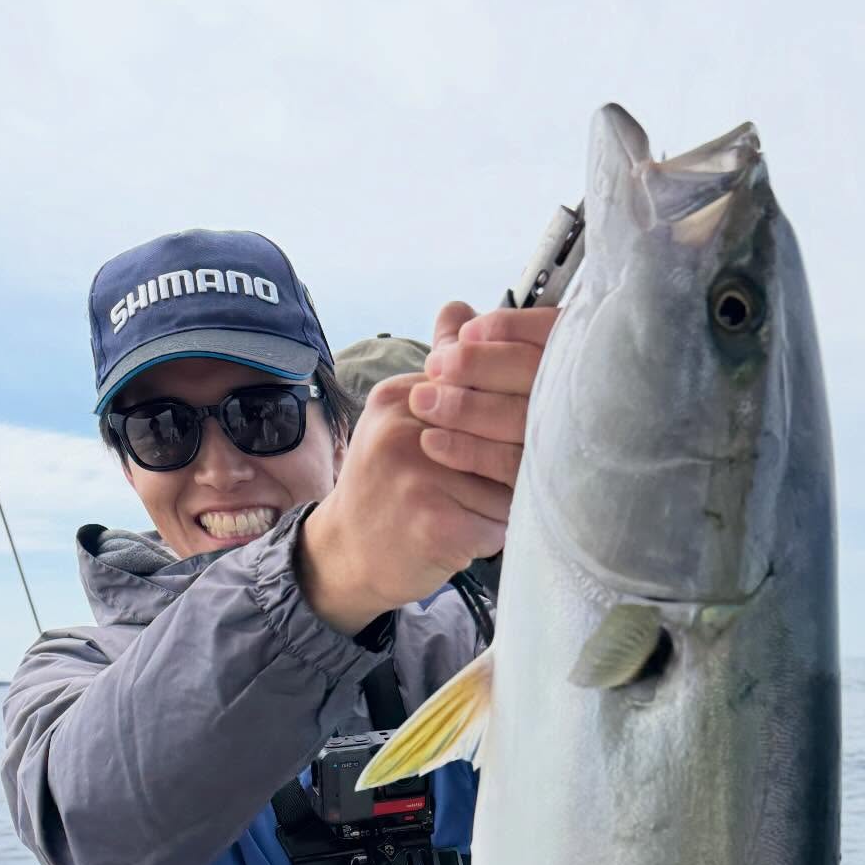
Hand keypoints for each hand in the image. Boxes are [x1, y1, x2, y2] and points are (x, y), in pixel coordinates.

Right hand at [297, 302, 557, 633]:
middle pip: (506, 430)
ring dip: (509, 502)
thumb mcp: (402, 418)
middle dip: (520, 457)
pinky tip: (473, 537)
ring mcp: (418, 476)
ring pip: (509, 480)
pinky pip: (499, 523)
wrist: (344, 556)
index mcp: (404, 395)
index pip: (487, 386)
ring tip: (483, 510)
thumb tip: (461, 308)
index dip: (515, 410)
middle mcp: (407, 428)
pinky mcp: (435, 524)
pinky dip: (496, 536)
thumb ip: (439, 371)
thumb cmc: (386, 486)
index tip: (518, 430)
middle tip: (512, 476)